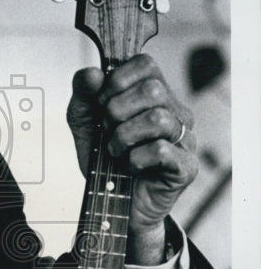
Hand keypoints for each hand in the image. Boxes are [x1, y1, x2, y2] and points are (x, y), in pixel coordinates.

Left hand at [66, 54, 197, 263]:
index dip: (117, 80)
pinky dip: (135, 159)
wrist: (110, 205)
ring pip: (158, 119)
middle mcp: (175, 112)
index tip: (101, 103)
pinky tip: (130, 167)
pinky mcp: (186, 166)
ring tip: (115, 151)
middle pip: (153, 89)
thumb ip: (82, 96)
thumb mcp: (84, 125)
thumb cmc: (104, 161)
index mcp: (154, 95)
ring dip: (123, 137)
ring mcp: (185, 139)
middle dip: (116, 111)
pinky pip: (162, 150)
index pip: (145, 63)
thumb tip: (91, 74)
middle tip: (107, 130)